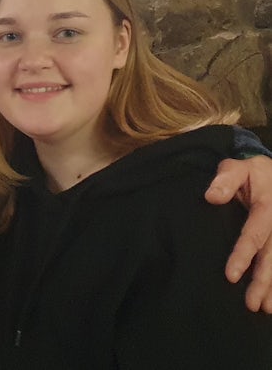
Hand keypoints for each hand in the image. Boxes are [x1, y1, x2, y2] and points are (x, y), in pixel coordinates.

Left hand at [205, 156, 271, 311]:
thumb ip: (225, 179)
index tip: (231, 276)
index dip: (243, 255)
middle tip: (252, 304)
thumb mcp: (236, 168)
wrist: (270, 172)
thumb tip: (211, 197)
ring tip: (265, 309)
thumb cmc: (249, 172)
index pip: (254, 234)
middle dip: (263, 281)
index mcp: (268, 207)